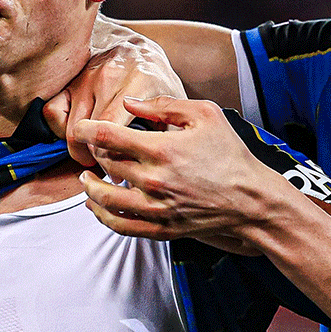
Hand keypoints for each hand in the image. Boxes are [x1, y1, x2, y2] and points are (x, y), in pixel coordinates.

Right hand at [44, 17, 185, 167]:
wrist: (133, 43)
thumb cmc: (154, 75)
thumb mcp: (171, 95)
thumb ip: (169, 122)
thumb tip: (160, 158)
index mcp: (139, 81)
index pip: (112, 130)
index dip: (112, 159)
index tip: (118, 173)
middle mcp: (108, 77)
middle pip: (91, 134)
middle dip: (97, 159)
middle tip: (106, 167)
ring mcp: (85, 78)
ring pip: (70, 128)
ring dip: (78, 148)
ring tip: (92, 153)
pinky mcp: (68, 80)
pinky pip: (52, 112)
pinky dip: (59, 129)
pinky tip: (75, 133)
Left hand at [72, 96, 279, 248]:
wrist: (250, 198)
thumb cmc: (229, 154)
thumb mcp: (205, 115)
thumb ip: (164, 105)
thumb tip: (127, 103)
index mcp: (162, 149)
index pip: (108, 137)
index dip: (86, 130)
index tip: (80, 128)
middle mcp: (155, 181)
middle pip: (105, 165)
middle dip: (94, 155)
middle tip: (93, 150)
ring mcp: (156, 208)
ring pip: (106, 199)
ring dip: (90, 187)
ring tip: (86, 178)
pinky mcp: (161, 228)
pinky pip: (121, 226)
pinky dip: (102, 216)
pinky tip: (96, 205)